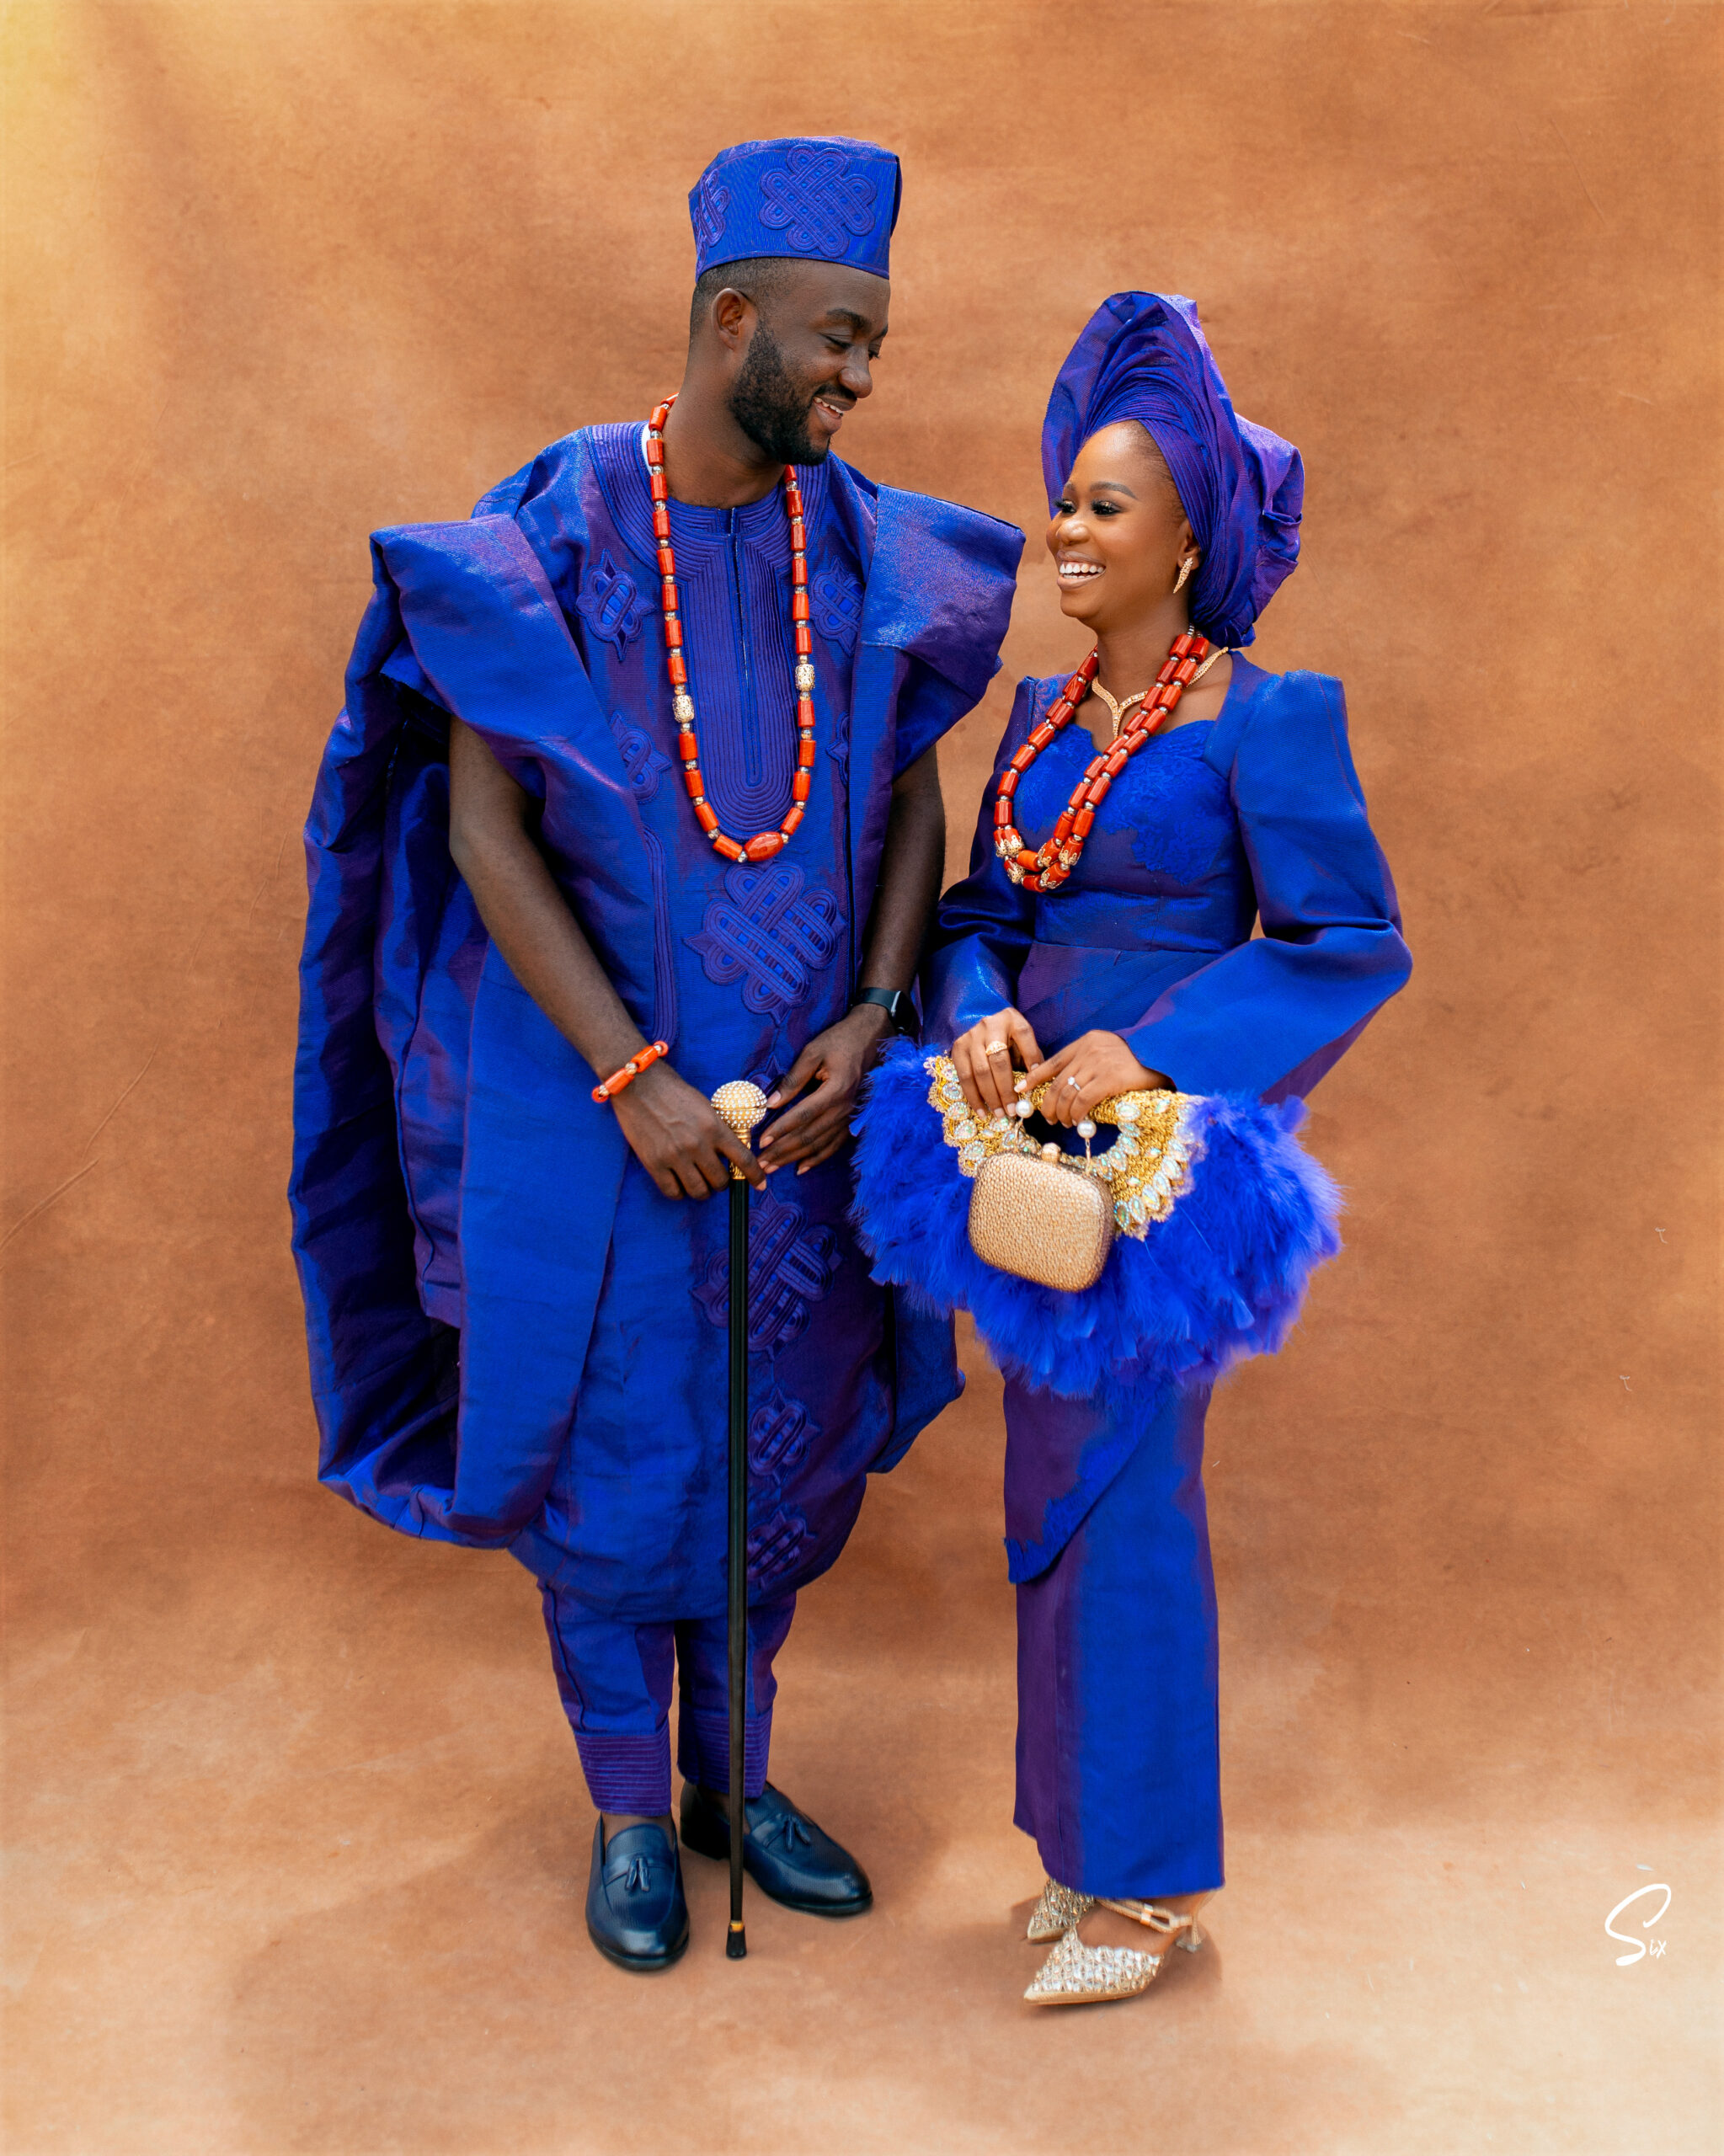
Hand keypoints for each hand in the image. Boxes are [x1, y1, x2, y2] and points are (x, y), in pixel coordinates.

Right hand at [611, 1059, 766, 1197]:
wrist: (640, 1084)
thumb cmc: (674, 1091)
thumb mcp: (705, 1107)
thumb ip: (718, 1130)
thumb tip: (729, 1153)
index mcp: (714, 1127)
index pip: (744, 1160)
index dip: (755, 1177)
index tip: (760, 1185)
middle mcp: (698, 1144)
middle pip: (720, 1181)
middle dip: (721, 1182)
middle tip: (715, 1177)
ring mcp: (675, 1156)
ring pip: (698, 1191)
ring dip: (701, 1190)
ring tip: (698, 1182)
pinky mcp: (654, 1163)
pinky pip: (672, 1191)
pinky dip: (679, 1192)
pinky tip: (678, 1183)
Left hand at [758, 1006, 889, 1175]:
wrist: (868, 1041)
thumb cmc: (838, 1042)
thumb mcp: (812, 1053)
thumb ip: (793, 1079)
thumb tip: (771, 1103)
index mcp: (835, 1090)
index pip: (803, 1115)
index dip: (781, 1129)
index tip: (762, 1141)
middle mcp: (844, 1108)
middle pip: (809, 1136)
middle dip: (782, 1151)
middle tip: (761, 1163)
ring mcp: (850, 1117)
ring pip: (819, 1144)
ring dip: (794, 1158)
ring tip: (772, 1168)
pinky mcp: (851, 1120)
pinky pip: (834, 1145)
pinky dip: (817, 1158)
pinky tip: (801, 1168)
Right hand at [951, 1006, 1042, 1117]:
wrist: (986, 1029)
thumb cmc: (1010, 1042)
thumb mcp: (1024, 1045)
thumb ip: (1032, 1061)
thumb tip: (1035, 1089)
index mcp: (1011, 1019)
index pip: (1024, 1035)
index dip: (1031, 1058)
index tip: (1034, 1082)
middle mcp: (989, 1024)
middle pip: (998, 1060)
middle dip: (1005, 1089)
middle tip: (1012, 1110)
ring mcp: (971, 1036)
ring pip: (979, 1071)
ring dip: (989, 1097)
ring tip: (999, 1114)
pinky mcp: (958, 1047)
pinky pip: (964, 1076)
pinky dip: (973, 1097)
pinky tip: (981, 1111)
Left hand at [1021, 1032, 1169, 1126]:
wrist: (1166, 1064)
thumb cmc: (1134, 1068)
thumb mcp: (1105, 1059)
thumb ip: (1084, 1066)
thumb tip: (1058, 1089)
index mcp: (1088, 1041)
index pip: (1053, 1061)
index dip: (1035, 1078)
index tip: (1023, 1090)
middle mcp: (1092, 1048)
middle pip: (1057, 1081)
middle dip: (1048, 1103)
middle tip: (1048, 1118)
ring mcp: (1102, 1062)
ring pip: (1067, 1093)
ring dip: (1062, 1113)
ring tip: (1063, 1123)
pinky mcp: (1111, 1078)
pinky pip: (1083, 1100)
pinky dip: (1076, 1114)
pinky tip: (1077, 1122)